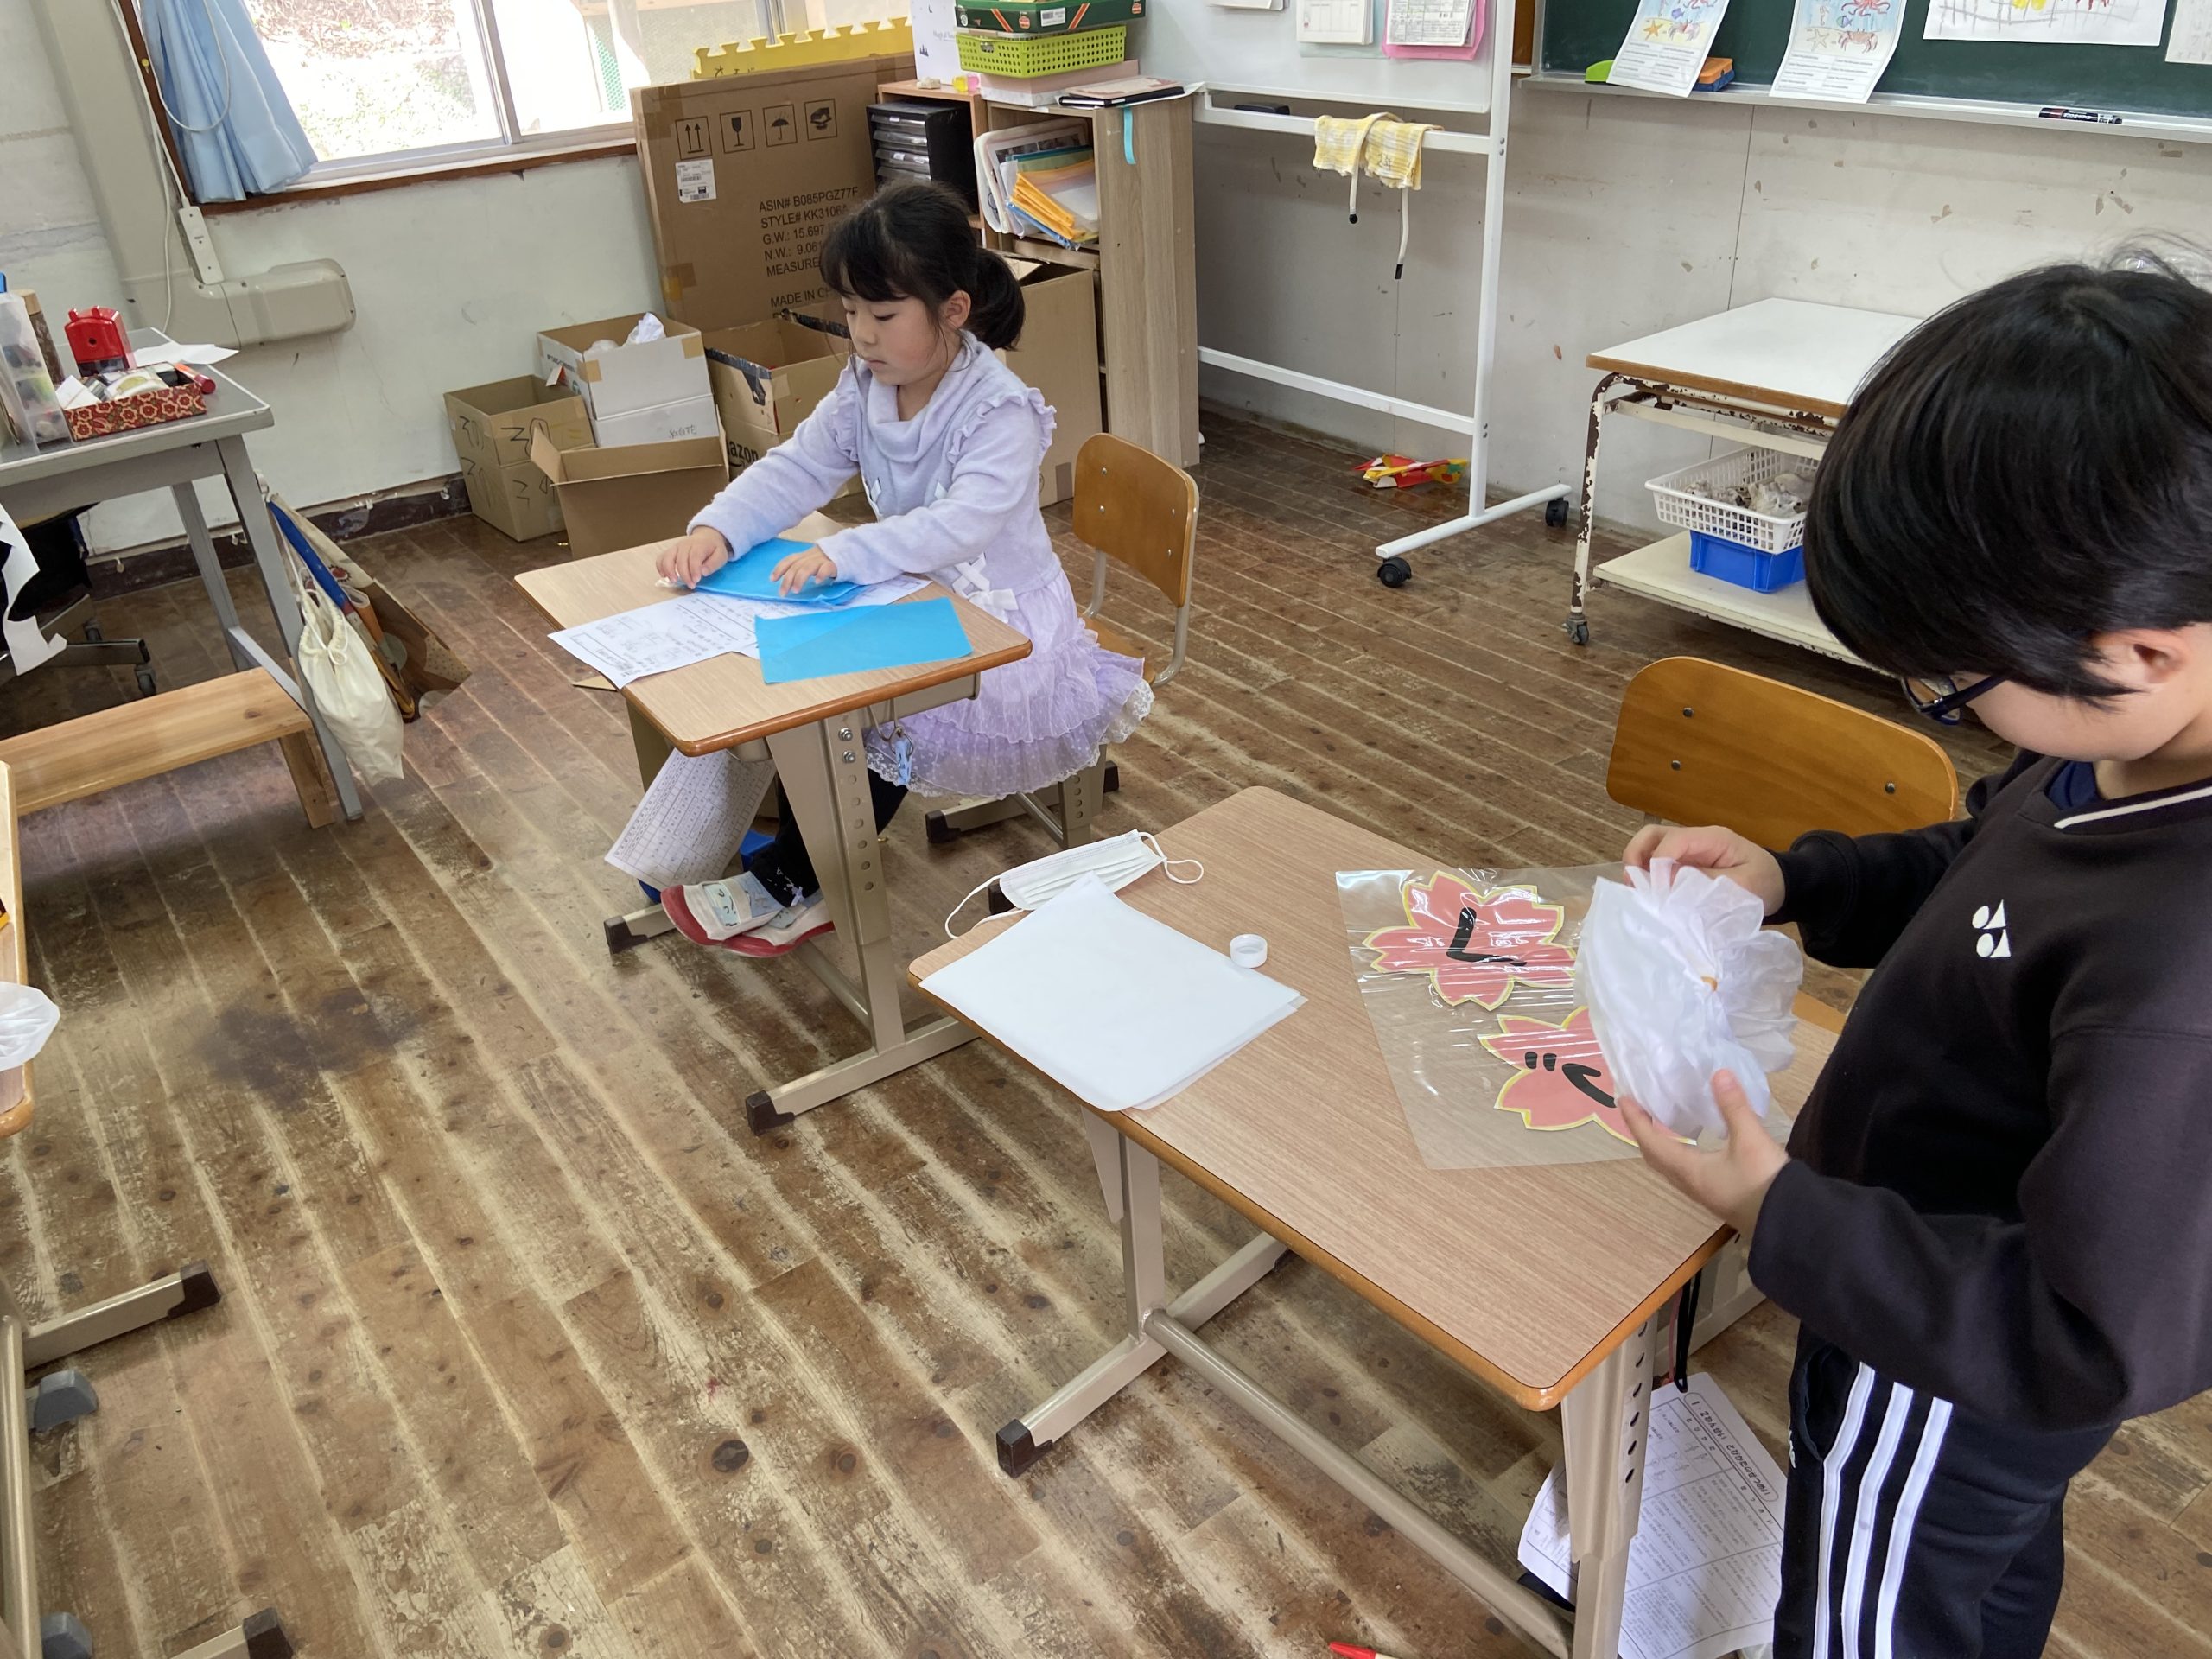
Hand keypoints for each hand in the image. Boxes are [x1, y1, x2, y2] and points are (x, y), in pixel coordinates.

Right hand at [658, 527, 731, 587]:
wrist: (706, 537)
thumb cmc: (713, 549)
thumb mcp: (721, 555)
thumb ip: (713, 564)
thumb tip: (703, 572)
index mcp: (699, 545)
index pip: (694, 557)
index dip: (694, 569)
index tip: (696, 580)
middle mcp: (685, 544)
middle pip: (681, 559)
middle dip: (684, 575)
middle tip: (691, 585)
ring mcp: (676, 547)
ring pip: (667, 557)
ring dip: (669, 571)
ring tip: (674, 581)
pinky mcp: (670, 551)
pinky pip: (661, 558)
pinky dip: (660, 567)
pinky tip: (665, 576)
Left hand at [772, 546, 838, 595]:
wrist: (851, 552)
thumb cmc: (831, 561)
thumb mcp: (814, 562)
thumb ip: (803, 567)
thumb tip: (788, 582)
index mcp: (806, 555)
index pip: (790, 559)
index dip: (780, 568)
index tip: (772, 579)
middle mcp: (813, 556)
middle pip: (796, 566)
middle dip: (787, 580)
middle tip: (783, 593)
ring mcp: (824, 559)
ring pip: (808, 567)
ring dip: (800, 579)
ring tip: (796, 590)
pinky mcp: (835, 564)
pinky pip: (826, 568)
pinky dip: (820, 574)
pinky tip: (817, 582)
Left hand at [1619, 1071, 1788, 1238]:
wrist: (1791, 1224)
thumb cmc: (1765, 1182)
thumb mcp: (1750, 1139)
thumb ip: (1734, 1106)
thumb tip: (1719, 1074)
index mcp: (1689, 1171)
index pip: (1651, 1142)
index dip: (1635, 1120)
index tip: (1623, 1099)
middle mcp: (1691, 1184)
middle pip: (1656, 1157)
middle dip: (1643, 1133)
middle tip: (1638, 1109)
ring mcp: (1705, 1193)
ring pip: (1671, 1167)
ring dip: (1660, 1145)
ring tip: (1659, 1123)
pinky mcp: (1719, 1196)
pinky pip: (1686, 1173)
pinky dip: (1678, 1155)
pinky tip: (1693, 1147)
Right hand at [1624, 823, 1785, 916]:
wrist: (1781, 886)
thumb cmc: (1766, 884)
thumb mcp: (1742, 887)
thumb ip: (1705, 883)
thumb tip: (1669, 883)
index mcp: (1712, 839)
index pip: (1673, 841)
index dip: (1658, 864)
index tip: (1657, 892)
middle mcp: (1695, 840)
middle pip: (1653, 836)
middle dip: (1636, 857)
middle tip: (1631, 885)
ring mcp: (1688, 851)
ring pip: (1651, 848)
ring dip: (1639, 867)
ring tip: (1637, 892)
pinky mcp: (1685, 864)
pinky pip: (1659, 864)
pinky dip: (1648, 877)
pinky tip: (1649, 895)